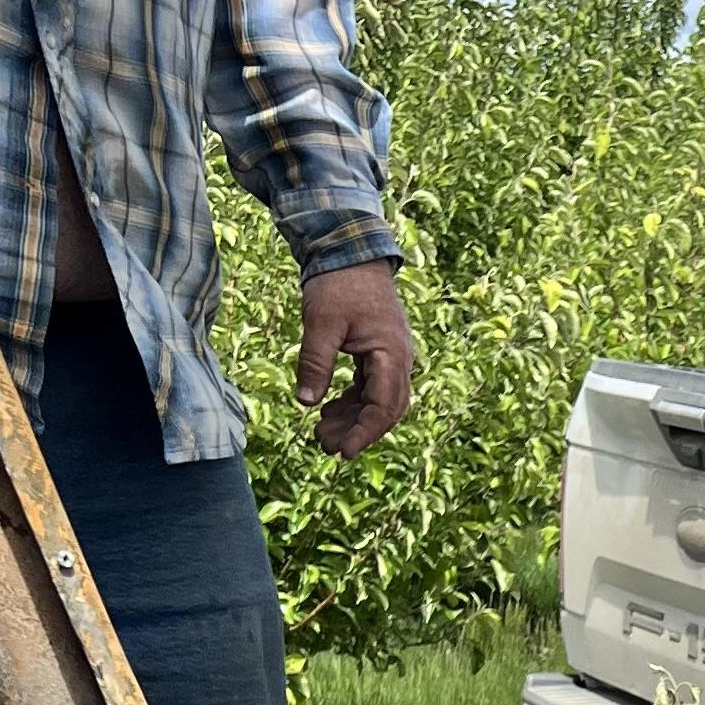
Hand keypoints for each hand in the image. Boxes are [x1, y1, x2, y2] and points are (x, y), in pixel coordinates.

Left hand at [296, 262, 414, 457]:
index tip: (342, 453)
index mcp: (391, 354)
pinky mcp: (379, 352)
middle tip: (324, 447)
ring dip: (352, 420)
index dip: (364, 434)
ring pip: (377, 401)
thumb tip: (305, 403)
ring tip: (321, 433)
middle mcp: (398, 360)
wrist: (350, 250)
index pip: (384, 407)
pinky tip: (327, 411)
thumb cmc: (338, 283)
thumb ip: (315, 363)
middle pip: (385, 411)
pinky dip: (351, 402)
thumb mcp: (320, 323)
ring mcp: (391, 357)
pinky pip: (370, 387)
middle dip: (357, 432)